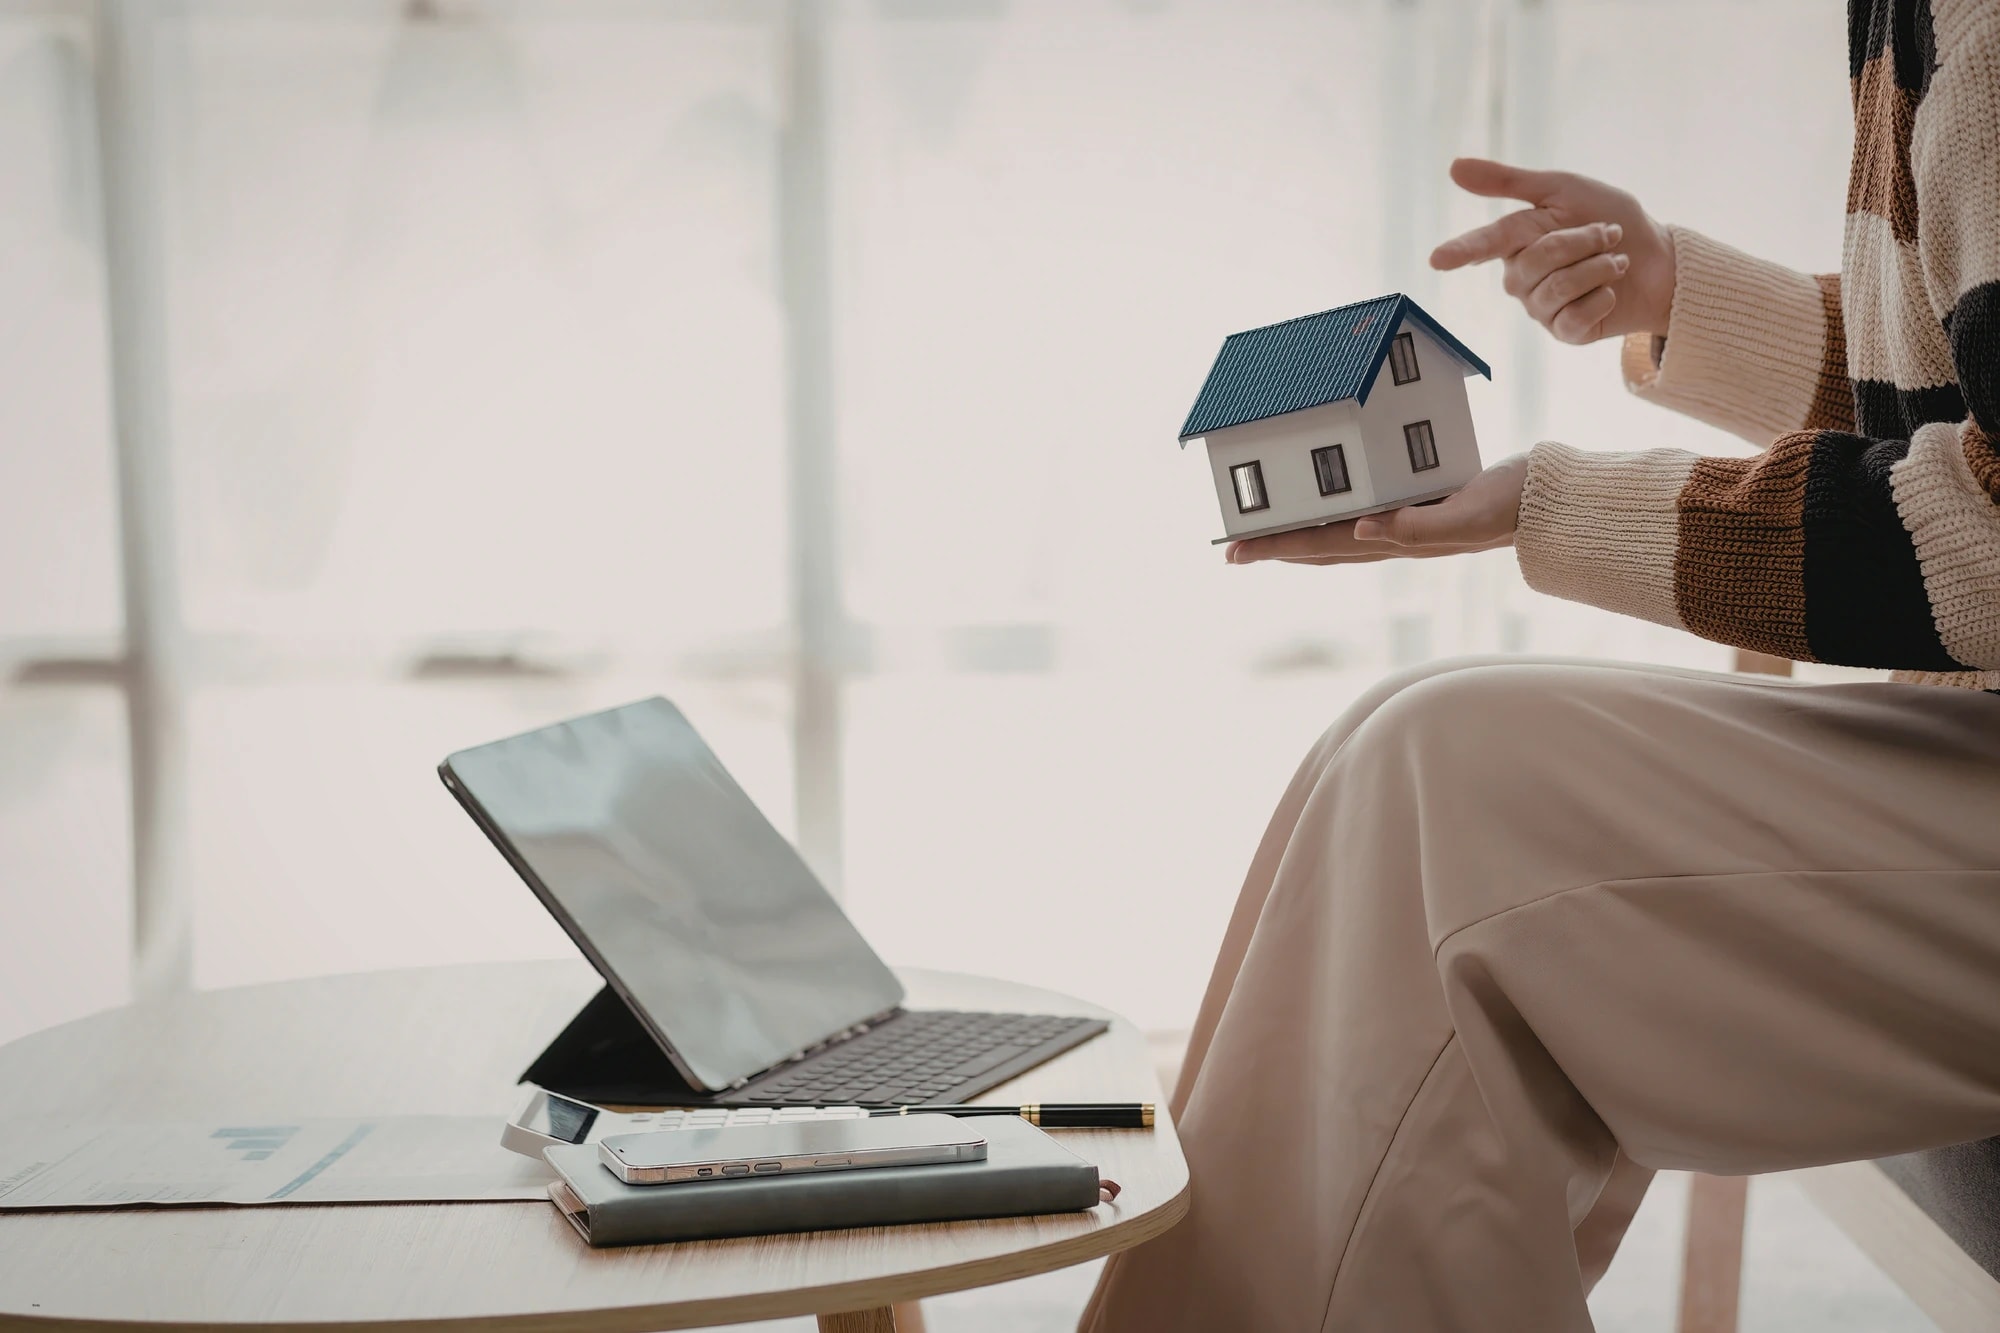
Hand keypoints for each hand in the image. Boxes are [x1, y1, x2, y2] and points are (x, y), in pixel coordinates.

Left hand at [1226, 456, 1527, 565]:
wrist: (1553, 503)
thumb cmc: (1513, 504)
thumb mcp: (1467, 512)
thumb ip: (1419, 525)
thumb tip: (1362, 530)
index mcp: (1397, 539)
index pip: (1321, 544)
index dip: (1276, 546)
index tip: (1234, 550)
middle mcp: (1394, 538)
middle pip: (1319, 547)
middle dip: (1275, 548)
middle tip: (1231, 550)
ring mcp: (1406, 527)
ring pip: (1337, 538)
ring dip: (1299, 537)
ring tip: (1266, 536)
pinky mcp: (1420, 508)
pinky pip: (1364, 515)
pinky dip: (1335, 516)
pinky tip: (1328, 508)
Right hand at [1430, 158, 1676, 344]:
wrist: (1658, 258)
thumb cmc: (1609, 217)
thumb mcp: (1561, 189)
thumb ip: (1509, 182)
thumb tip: (1453, 167)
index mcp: (1515, 242)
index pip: (1484, 244)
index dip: (1462, 250)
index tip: (1437, 260)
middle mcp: (1520, 278)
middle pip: (1537, 261)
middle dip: (1583, 241)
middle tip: (1609, 233)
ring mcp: (1540, 308)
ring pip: (1558, 288)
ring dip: (1599, 267)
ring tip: (1616, 261)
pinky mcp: (1564, 332)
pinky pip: (1573, 317)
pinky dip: (1602, 298)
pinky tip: (1610, 293)